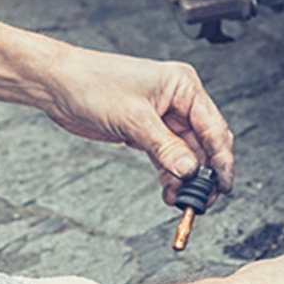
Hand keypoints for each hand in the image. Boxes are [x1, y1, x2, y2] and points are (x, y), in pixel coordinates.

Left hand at [42, 46, 233, 201]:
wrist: (59, 84)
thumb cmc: (93, 83)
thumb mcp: (133, 118)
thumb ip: (164, 146)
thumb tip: (190, 170)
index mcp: (183, 85)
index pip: (213, 126)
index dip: (221, 158)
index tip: (223, 184)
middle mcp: (177, 100)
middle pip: (204, 142)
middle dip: (204, 172)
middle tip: (202, 199)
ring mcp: (162, 116)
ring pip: (186, 153)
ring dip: (185, 178)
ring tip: (180, 200)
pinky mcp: (146, 130)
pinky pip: (167, 157)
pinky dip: (169, 175)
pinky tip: (168, 191)